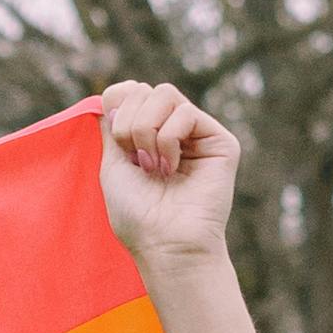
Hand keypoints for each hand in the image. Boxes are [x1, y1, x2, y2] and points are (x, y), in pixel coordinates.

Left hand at [96, 83, 242, 269]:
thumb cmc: (137, 214)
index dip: (117, 105)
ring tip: (153, 165)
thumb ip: (113, 125)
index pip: (128, 91)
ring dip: (146, 130)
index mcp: (146, 135)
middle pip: (143, 89)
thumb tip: (117, 91)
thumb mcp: (112, 164)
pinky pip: (185, 112)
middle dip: (128, 123)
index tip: (117, 141)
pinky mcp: (219, 141)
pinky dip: (169, 139)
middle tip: (135, 159)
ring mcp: (197, 134)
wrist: (165, 243)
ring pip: (164, 94)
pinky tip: (172, 168)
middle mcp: (172, 130)